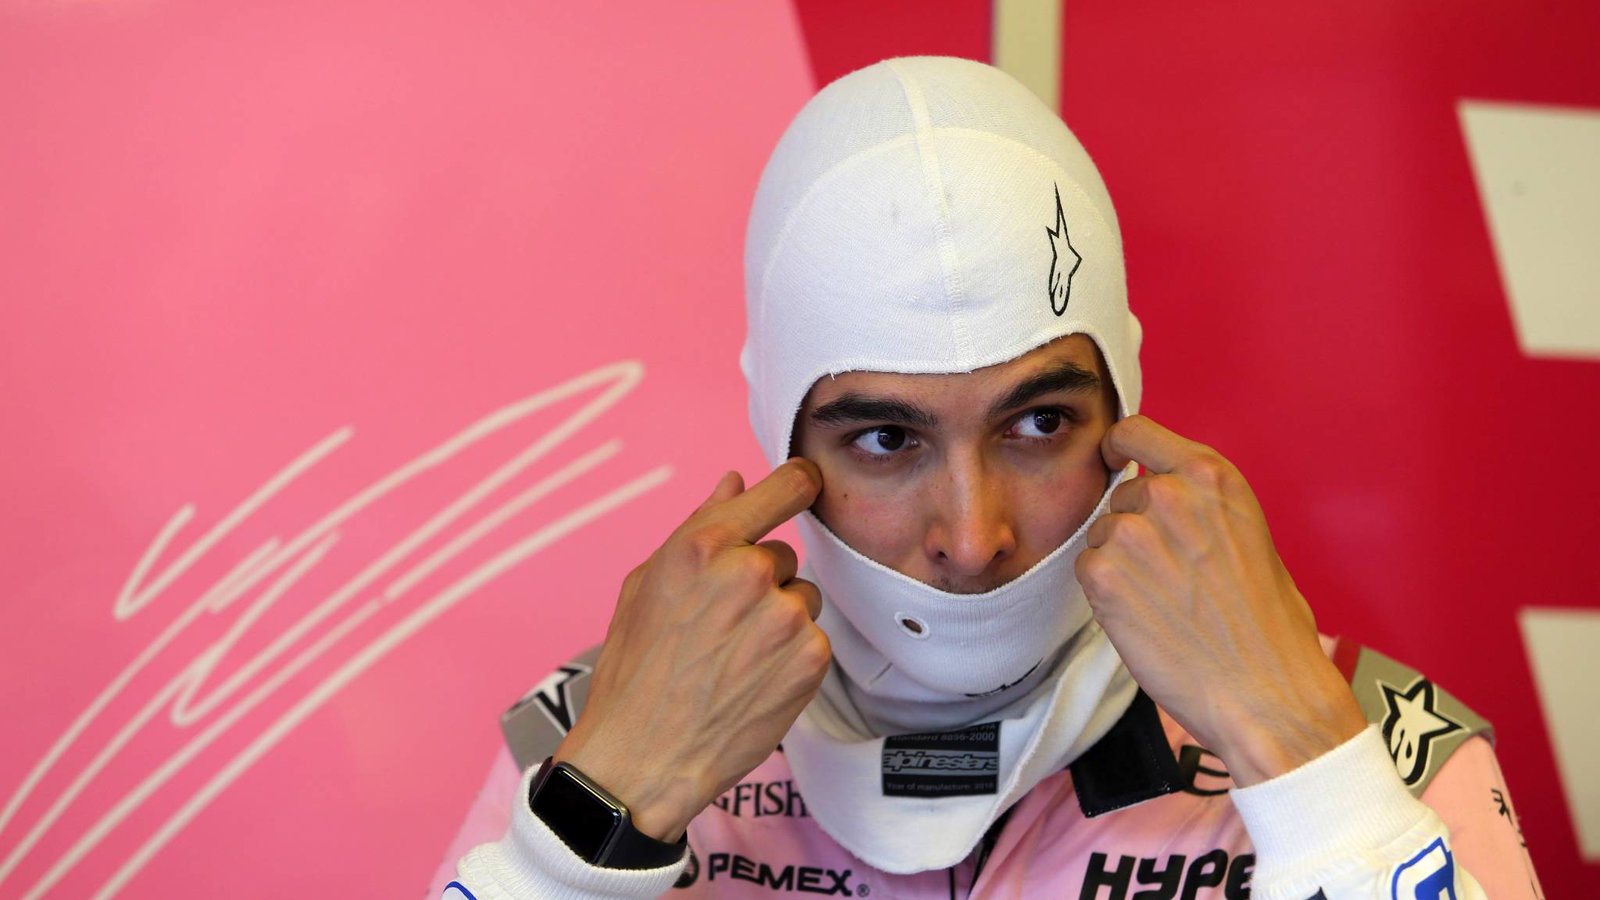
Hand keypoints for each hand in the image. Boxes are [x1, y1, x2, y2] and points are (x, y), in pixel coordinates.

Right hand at [552, 459, 829, 840]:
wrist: (645, 755)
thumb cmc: (635, 668)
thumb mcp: (648, 584)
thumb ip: (698, 526)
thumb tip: (735, 481)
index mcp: (705, 545)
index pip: (783, 487)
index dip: (799, 483)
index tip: (807, 484)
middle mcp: (751, 573)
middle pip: (783, 555)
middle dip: (760, 582)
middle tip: (720, 625)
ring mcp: (786, 616)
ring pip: (801, 598)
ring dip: (778, 619)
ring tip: (732, 657)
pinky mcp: (811, 658)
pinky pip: (812, 638)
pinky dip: (790, 657)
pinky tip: (751, 680)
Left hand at [1074, 416, 1364, 785]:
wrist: (1266, 690)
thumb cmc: (1269, 626)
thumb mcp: (1251, 535)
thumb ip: (1204, 506)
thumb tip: (1166, 491)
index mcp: (1211, 477)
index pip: (1135, 432)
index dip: (1119, 450)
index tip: (1116, 462)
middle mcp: (1169, 494)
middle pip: (1121, 496)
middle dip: (1135, 529)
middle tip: (1170, 576)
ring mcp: (1131, 533)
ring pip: (1101, 535)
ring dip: (1119, 563)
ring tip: (1163, 602)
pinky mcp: (1103, 575)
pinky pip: (1088, 570)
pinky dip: (1106, 594)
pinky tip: (1145, 618)